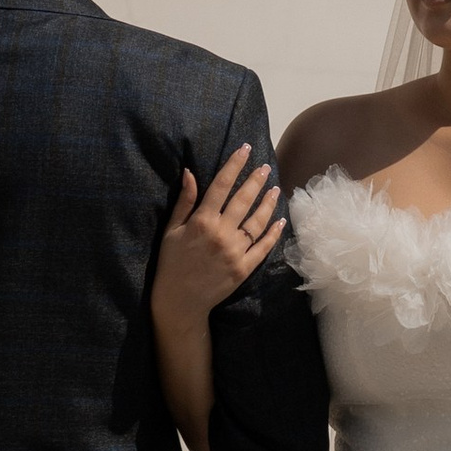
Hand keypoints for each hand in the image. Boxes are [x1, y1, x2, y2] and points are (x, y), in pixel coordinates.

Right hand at [154, 149, 282, 335]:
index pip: (221, 186)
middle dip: (255, 179)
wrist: (180, 301)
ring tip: (274, 188)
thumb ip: (184, 202)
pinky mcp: (244, 268)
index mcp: (202, 221)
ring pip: (257, 221)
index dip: (234, 165)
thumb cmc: (171, 263)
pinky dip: (273, 232)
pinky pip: (263, 246)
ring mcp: (235, 251)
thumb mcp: (171, 230)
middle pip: (243, 200)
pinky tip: (279, 219)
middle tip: (264, 166)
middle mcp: (221, 233)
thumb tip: (189, 173)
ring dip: (268, 202)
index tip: (244, 149)